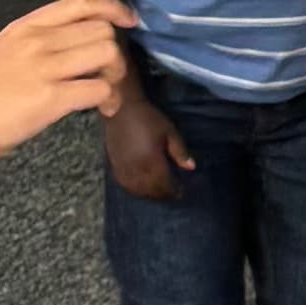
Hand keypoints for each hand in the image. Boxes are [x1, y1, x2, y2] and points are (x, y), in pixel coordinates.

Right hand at [0, 0, 137, 164]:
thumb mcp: (5, 51)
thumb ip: (39, 41)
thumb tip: (79, 45)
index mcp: (26, 26)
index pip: (81, 3)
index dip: (113, 8)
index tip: (129, 20)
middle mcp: (37, 40)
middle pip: (102, 31)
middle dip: (116, 54)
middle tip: (109, 76)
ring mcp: (44, 67)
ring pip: (107, 54)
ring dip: (117, 76)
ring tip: (106, 94)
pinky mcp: (50, 97)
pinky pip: (99, 88)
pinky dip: (110, 99)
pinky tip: (103, 109)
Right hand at [103, 86, 194, 203]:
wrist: (121, 110)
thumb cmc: (149, 119)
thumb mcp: (170, 132)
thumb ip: (180, 152)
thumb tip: (191, 168)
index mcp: (152, 161)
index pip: (165, 184)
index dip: (173, 191)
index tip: (181, 193)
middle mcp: (137, 169)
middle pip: (151, 190)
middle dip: (162, 195)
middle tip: (171, 194)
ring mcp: (124, 169)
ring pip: (137, 190)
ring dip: (149, 195)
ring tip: (158, 194)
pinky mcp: (114, 166)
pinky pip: (124, 184)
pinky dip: (134, 190)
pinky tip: (141, 189)